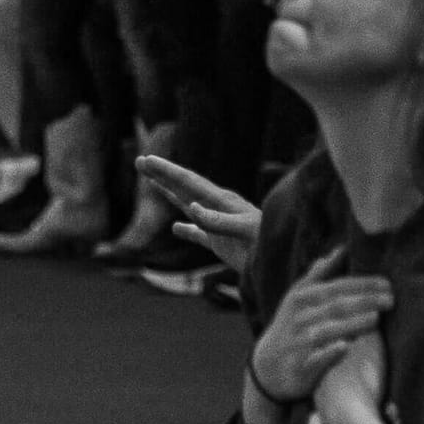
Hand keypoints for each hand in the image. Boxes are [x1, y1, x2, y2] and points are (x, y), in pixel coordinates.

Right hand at [138, 153, 262, 270]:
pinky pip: (199, 233)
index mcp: (221, 201)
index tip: (146, 161)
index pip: (188, 182)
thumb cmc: (268, 244)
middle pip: (184, 187)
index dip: (166, 171)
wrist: (284, 262)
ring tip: (153, 183)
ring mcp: (218, 224)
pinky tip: (176, 229)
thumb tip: (192, 208)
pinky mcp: (222, 242)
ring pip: (188, 205)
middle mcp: (217, 208)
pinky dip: (186, 229)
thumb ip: (218, 221)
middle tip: (140, 161)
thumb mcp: (244, 230)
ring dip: (170, 194)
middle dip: (163, 175)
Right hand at [250, 249, 393, 404]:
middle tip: (390, 300)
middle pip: (335, 306)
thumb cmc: (290, 325)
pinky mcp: (300, 366)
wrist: (267, 364)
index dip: (361, 284)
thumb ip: (320, 275)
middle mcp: (299, 317)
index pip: (336, 287)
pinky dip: (328, 353)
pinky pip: (315, 359)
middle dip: (363, 301)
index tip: (386, 283)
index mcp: (301, 297)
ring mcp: (299, 342)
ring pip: (327, 330)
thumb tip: (341, 249)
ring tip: (375, 319)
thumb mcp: (298, 297)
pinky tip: (344, 347)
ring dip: (351, 324)